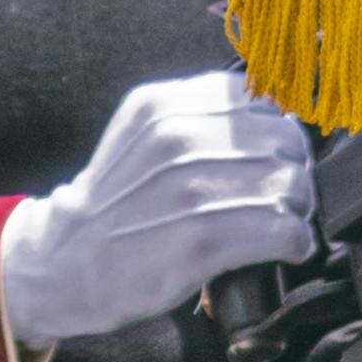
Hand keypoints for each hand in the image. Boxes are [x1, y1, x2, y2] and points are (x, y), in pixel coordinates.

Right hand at [1, 68, 312, 347]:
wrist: (64, 262)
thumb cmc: (114, 205)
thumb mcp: (141, 136)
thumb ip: (194, 115)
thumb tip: (270, 115)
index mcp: (165, 107)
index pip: (259, 100)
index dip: (275, 131)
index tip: (272, 157)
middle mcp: (178, 140)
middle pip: (282, 141)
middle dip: (293, 170)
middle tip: (284, 197)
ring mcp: (189, 190)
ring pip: (290, 184)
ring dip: (298, 208)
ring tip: (283, 223)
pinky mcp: (201, 241)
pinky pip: (283, 230)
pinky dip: (295, 241)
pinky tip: (286, 248)